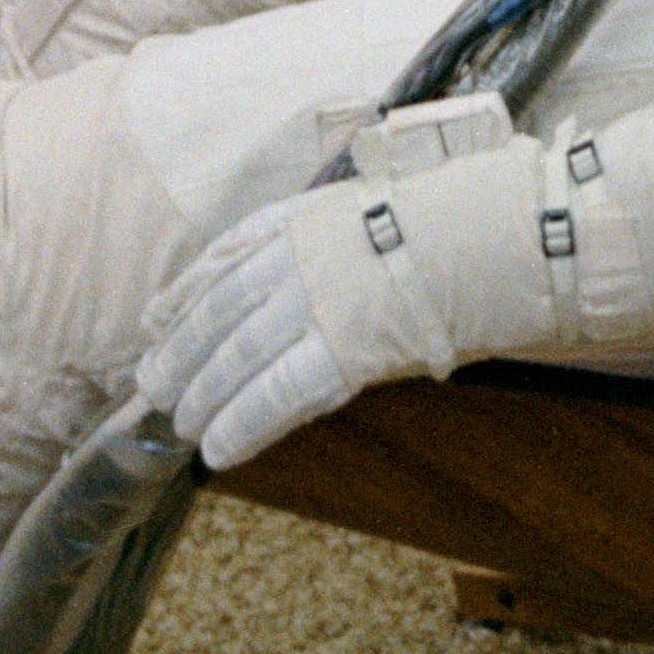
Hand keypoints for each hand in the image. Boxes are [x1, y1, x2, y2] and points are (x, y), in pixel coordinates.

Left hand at [136, 92, 563, 470]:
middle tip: (153, 383)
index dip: (185, 293)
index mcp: (305, 217)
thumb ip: (339, 239)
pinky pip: (276, 394)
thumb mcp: (382, 204)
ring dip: (203, 393)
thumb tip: (322, 271)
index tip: (156, 318)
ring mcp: (316, 304)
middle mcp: (297, 257)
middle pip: (219, 311)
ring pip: (236, 355)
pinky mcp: (341, 351)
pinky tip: (217, 449)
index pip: (225, 259)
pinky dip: (241, 423)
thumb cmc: (461, 214)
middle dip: (181, 350)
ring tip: (181, 423)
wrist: (500, 229)